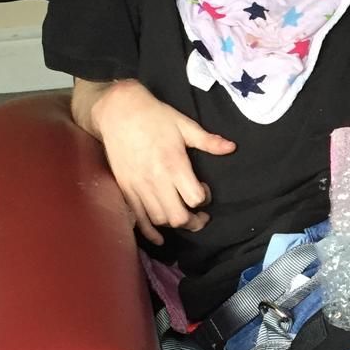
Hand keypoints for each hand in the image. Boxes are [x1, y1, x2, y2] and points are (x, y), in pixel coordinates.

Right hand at [89, 80, 235, 244]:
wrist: (118, 110)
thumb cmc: (154, 116)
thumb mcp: (184, 124)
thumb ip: (208, 141)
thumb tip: (231, 148)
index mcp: (174, 164)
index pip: (194, 198)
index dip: (204, 198)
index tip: (204, 188)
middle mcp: (156, 179)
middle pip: (178, 217)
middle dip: (194, 221)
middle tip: (201, 216)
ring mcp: (138, 186)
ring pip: (160, 220)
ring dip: (174, 223)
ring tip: (182, 216)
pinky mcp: (125, 189)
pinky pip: (138, 219)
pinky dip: (150, 232)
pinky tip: (160, 238)